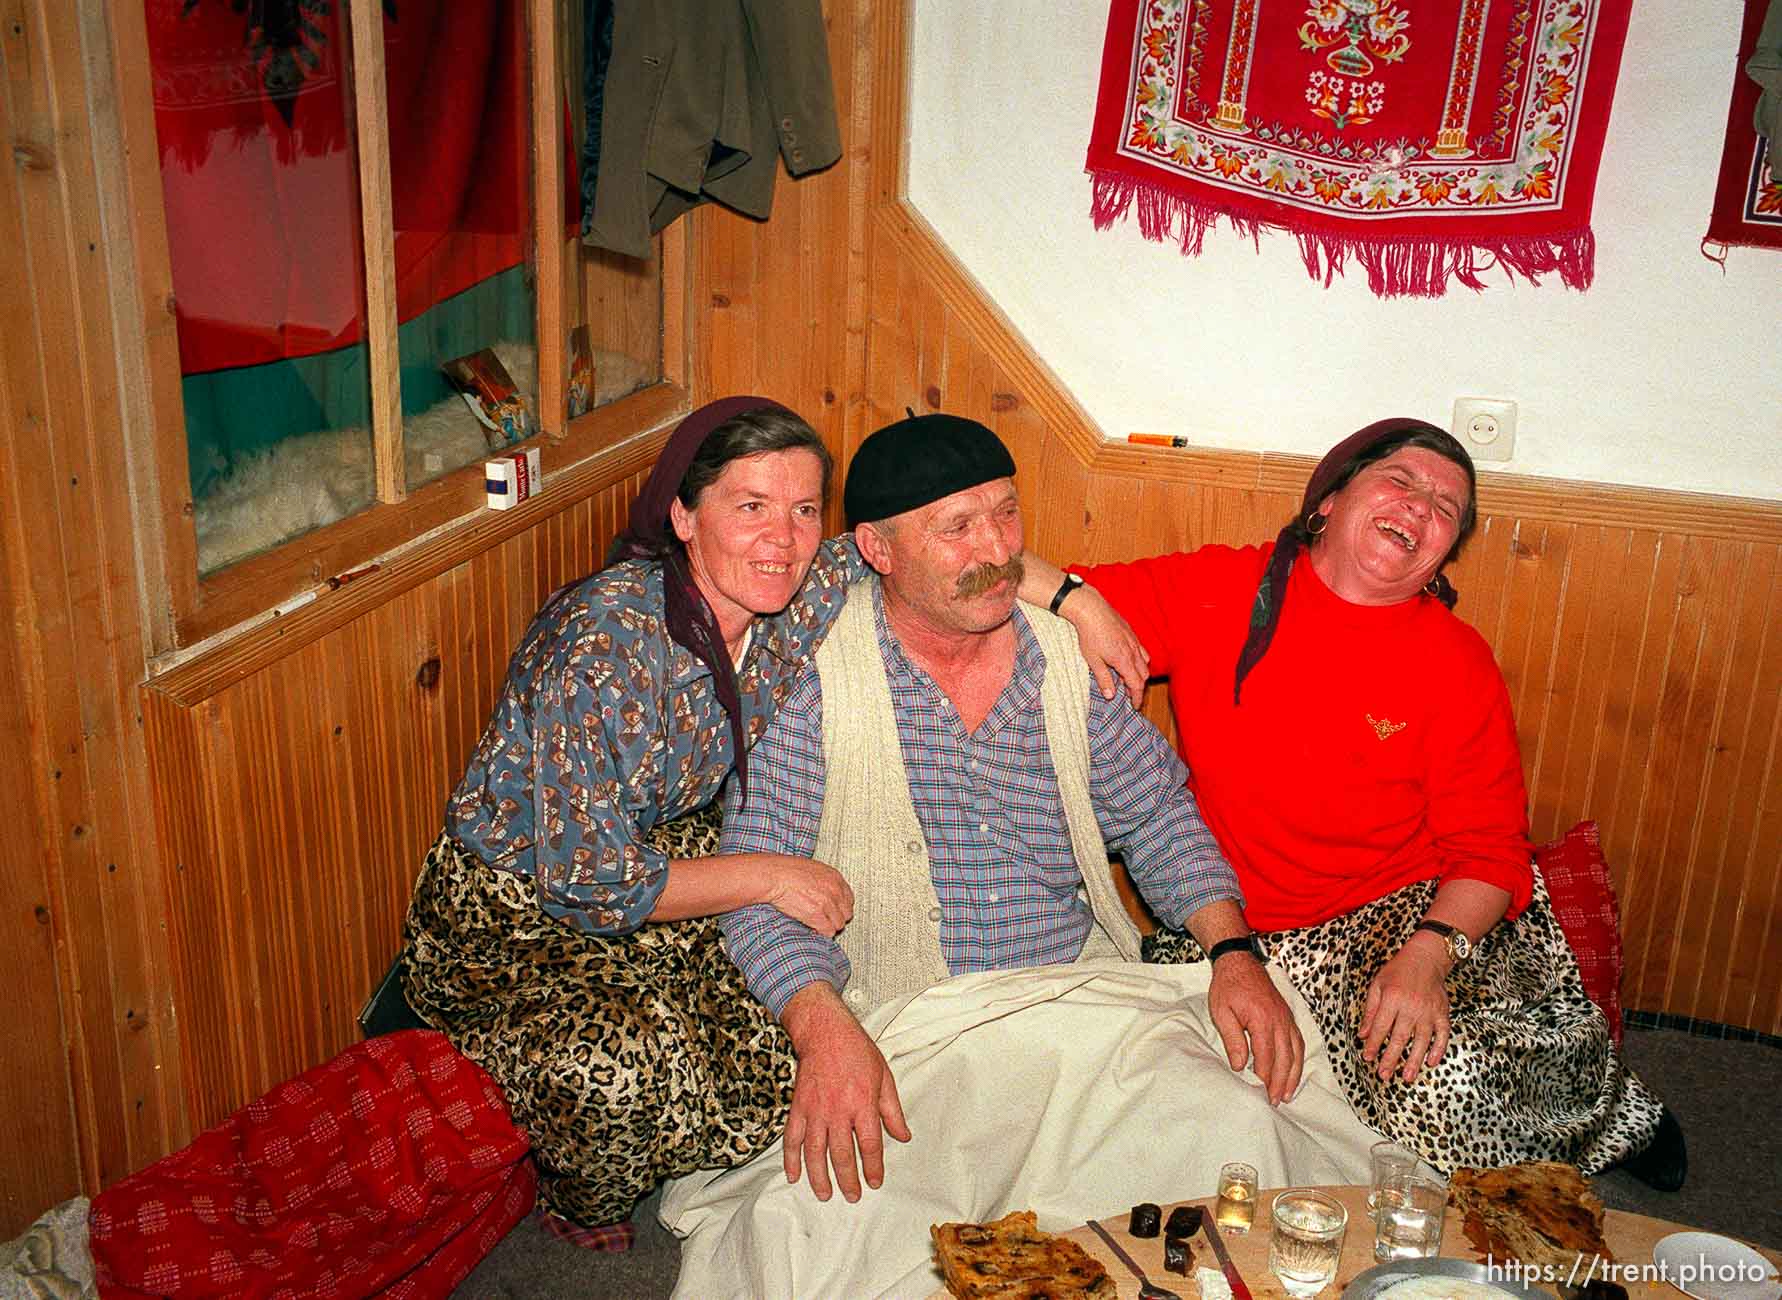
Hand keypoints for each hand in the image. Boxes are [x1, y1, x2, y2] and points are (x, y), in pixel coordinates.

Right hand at [762, 855, 853, 935]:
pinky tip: (812, 929)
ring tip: (816, 925)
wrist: (773, 876)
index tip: (832, 911)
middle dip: (835, 918)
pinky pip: (828, 932)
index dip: (840, 907)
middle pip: (846, 914)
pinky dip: (820, 933)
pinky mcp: (817, 915)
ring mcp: (827, 903)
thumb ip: (824, 881)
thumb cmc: (786, 870)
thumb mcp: (812, 868)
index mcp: (835, 877)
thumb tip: (825, 892)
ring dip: (828, 927)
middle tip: (824, 919)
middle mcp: (835, 890)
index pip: (849, 899)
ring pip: (838, 925)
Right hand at [780, 985, 911, 1200]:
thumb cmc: (857, 1052)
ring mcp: (815, 1110)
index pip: (869, 1145)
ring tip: (825, 1194)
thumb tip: (903, 1136)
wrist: (825, 1032)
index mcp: (863, 1103)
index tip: (874, 1182)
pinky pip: (792, 1138)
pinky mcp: (798, 1107)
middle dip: (847, 1179)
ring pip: (815, 1152)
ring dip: (819, 1177)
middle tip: (852, 1196)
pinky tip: (793, 1175)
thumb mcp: (884, 1077)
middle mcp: (838, 1110)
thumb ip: (893, 1111)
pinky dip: (791, 1159)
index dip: (872, 1167)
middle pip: (842, 1154)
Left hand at [1061, 586, 1149, 705]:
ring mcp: (1134, 641)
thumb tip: (1111, 695)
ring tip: (1125, 677)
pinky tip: (1128, 659)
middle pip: (1144, 675)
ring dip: (1139, 673)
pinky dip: (1139, 660)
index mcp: (1124, 661)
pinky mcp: (1131, 633)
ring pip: (1145, 663)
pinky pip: (1142, 650)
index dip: (1137, 697)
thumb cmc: (1089, 635)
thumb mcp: (1093, 660)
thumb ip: (1103, 679)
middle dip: (1138, 687)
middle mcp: (1133, 652)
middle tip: (1128, 694)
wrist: (1091, 610)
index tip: (1136, 706)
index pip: (1137, 684)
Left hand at [1207, 955, 1303, 1104]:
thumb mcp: (1222, 1012)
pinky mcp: (1288, 1016)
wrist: (1239, 961)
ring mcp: (1287, 1018)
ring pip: (1296, 1052)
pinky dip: (1298, 1059)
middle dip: (1281, 1082)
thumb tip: (1240, 1066)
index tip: (1262, 1094)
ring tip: (1288, 1094)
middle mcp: (1280, 1020)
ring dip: (1293, 1075)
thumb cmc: (1228, 986)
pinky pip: (1298, 1041)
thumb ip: (1232, 1040)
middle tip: (1276, 1102)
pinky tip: (1294, 1071)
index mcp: (1263, 1020)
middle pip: (1285, 1058)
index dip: (1265, 1078)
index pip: (1267, 1056)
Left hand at [1360, 937, 1451, 1083]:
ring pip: (1421, 1040)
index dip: (1373, 1044)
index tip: (1368, 1057)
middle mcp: (1411, 1007)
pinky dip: (1438, 1049)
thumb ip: (1370, 1010)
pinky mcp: (1442, 1013)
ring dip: (1414, 1060)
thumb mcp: (1377, 985)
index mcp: (1392, 999)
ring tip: (1407, 1077)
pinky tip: (1432, 1062)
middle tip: (1384, 1075)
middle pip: (1399, 1037)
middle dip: (1391, 1058)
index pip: (1381, 1027)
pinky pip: (1442, 1034)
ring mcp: (1429, 1011)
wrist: (1425, 958)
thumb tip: (1362, 1034)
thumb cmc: (1398, 972)